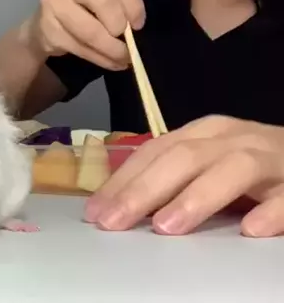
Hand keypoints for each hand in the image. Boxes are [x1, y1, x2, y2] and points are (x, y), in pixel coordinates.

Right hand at [33, 0, 150, 69]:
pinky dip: (100, 58)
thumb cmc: (82, 1)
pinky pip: (80, 47)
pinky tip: (110, 61)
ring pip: (91, 29)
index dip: (133, 2)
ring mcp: (52, 1)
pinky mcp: (47, 27)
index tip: (138, 22)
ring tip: (123, 57)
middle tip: (128, 37)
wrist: (45, 23)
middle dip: (121, 23)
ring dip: (112, 48)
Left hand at [85, 115, 283, 237]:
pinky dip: (271, 211)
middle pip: (184, 158)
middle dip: (144, 191)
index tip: (96, 211)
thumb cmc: (248, 163)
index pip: (154, 152)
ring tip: (166, 227)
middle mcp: (232, 139)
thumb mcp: (204, 161)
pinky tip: (250, 229)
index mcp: (203, 133)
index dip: (123, 181)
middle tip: (115, 222)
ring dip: (197, 198)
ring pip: (233, 169)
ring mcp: (270, 157)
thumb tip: (114, 205)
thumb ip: (167, 178)